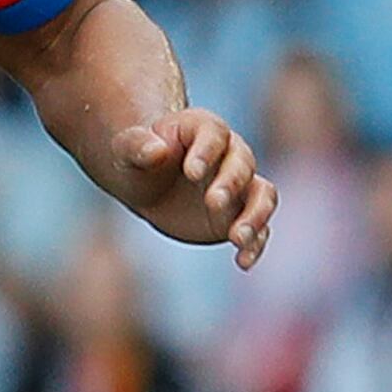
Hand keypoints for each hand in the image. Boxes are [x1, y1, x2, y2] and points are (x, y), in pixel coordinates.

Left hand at [108, 104, 276, 266]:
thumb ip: (138, 146)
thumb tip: (158, 151)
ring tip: (237, 238)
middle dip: (231, 183)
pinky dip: (255, 244)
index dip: (206, 152)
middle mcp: (230, 154)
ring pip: (262, 195)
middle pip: (243, 164)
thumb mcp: (128, 150)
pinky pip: (259, 228)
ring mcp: (240, 186)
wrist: (150, 185)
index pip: (213, 134)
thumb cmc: (139, 159)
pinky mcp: (240, 215)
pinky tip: (242, 261)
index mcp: (203, 129)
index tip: (192, 173)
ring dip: (255, 216)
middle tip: (213, 203)